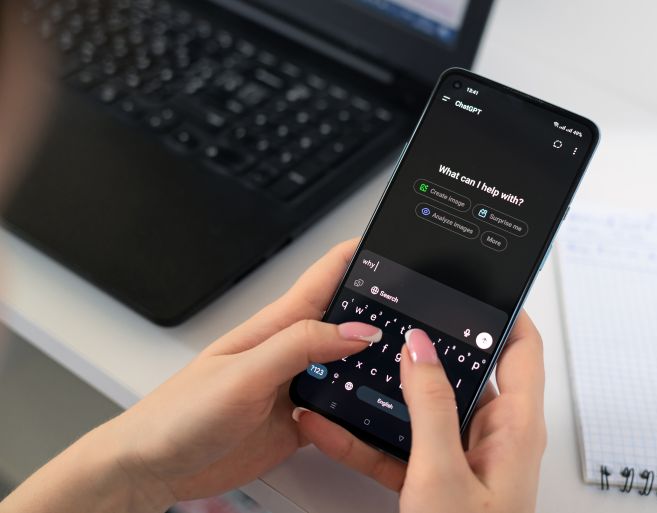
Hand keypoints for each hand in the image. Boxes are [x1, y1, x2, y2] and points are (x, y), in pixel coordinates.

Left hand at [108, 239, 379, 504]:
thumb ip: (301, 347)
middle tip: (416, 309)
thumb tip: (357, 332)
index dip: (358, 256)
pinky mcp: (299, 420)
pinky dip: (361, 409)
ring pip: (349, 366)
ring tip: (406, 362)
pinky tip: (374, 410)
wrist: (156, 466)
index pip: (325, 277)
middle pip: (346, 320)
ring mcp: (296, 386)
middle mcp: (290, 351)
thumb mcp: (245, 372)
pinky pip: (341, 409)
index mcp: (276, 326)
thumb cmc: (181, 413)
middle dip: (381, 310)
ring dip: (375, 363)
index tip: (392, 244)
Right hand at [297, 311, 545, 512]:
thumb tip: (420, 350)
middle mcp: (494, 437)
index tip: (472, 286)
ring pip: (423, 409)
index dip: (503, 312)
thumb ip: (430, 406)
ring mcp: (462, 458)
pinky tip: (334, 425)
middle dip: (426, 349)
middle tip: (393, 323)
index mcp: (515, 426)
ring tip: (352, 369)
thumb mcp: (442, 474)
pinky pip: (400, 446)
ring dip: (386, 393)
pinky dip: (368, 436)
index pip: (522, 348)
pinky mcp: (435, 479)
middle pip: (464, 372)